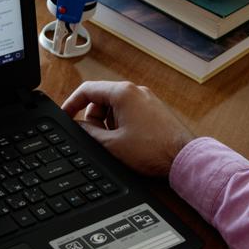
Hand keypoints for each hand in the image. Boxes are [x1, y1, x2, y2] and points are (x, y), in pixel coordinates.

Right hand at [62, 81, 194, 176]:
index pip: (87, 90)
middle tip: (99, 139)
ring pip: (114, 107)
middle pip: (101, 99)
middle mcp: (136, 91)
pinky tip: (128, 143)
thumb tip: (77, 126)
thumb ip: (89, 132)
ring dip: (109, 124)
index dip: (71, 104)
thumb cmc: (152, 151)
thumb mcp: (111, 144)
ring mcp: (147, 99)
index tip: (65, 116)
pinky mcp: (154, 110)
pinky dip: (122, 125)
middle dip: (94, 119)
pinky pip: (129, 112)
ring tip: (117, 144)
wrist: (183, 159)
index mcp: (123, 93)